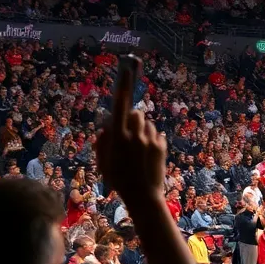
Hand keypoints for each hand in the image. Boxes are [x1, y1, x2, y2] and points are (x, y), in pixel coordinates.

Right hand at [97, 59, 165, 202]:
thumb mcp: (102, 160)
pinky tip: (146, 157)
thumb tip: (108, 123)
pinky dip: (151, 140)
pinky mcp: (161, 145)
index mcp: (118, 136)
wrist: (143, 197)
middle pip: (136, 113)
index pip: (120, 104)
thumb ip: (103, 139)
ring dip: (141, 131)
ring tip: (137, 152)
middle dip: (131, 118)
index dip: (123, 84)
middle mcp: (135, 134)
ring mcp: (150, 140)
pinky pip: (155, 134)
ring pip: (146, 124)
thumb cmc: (117, 179)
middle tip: (127, 134)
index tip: (126, 66)